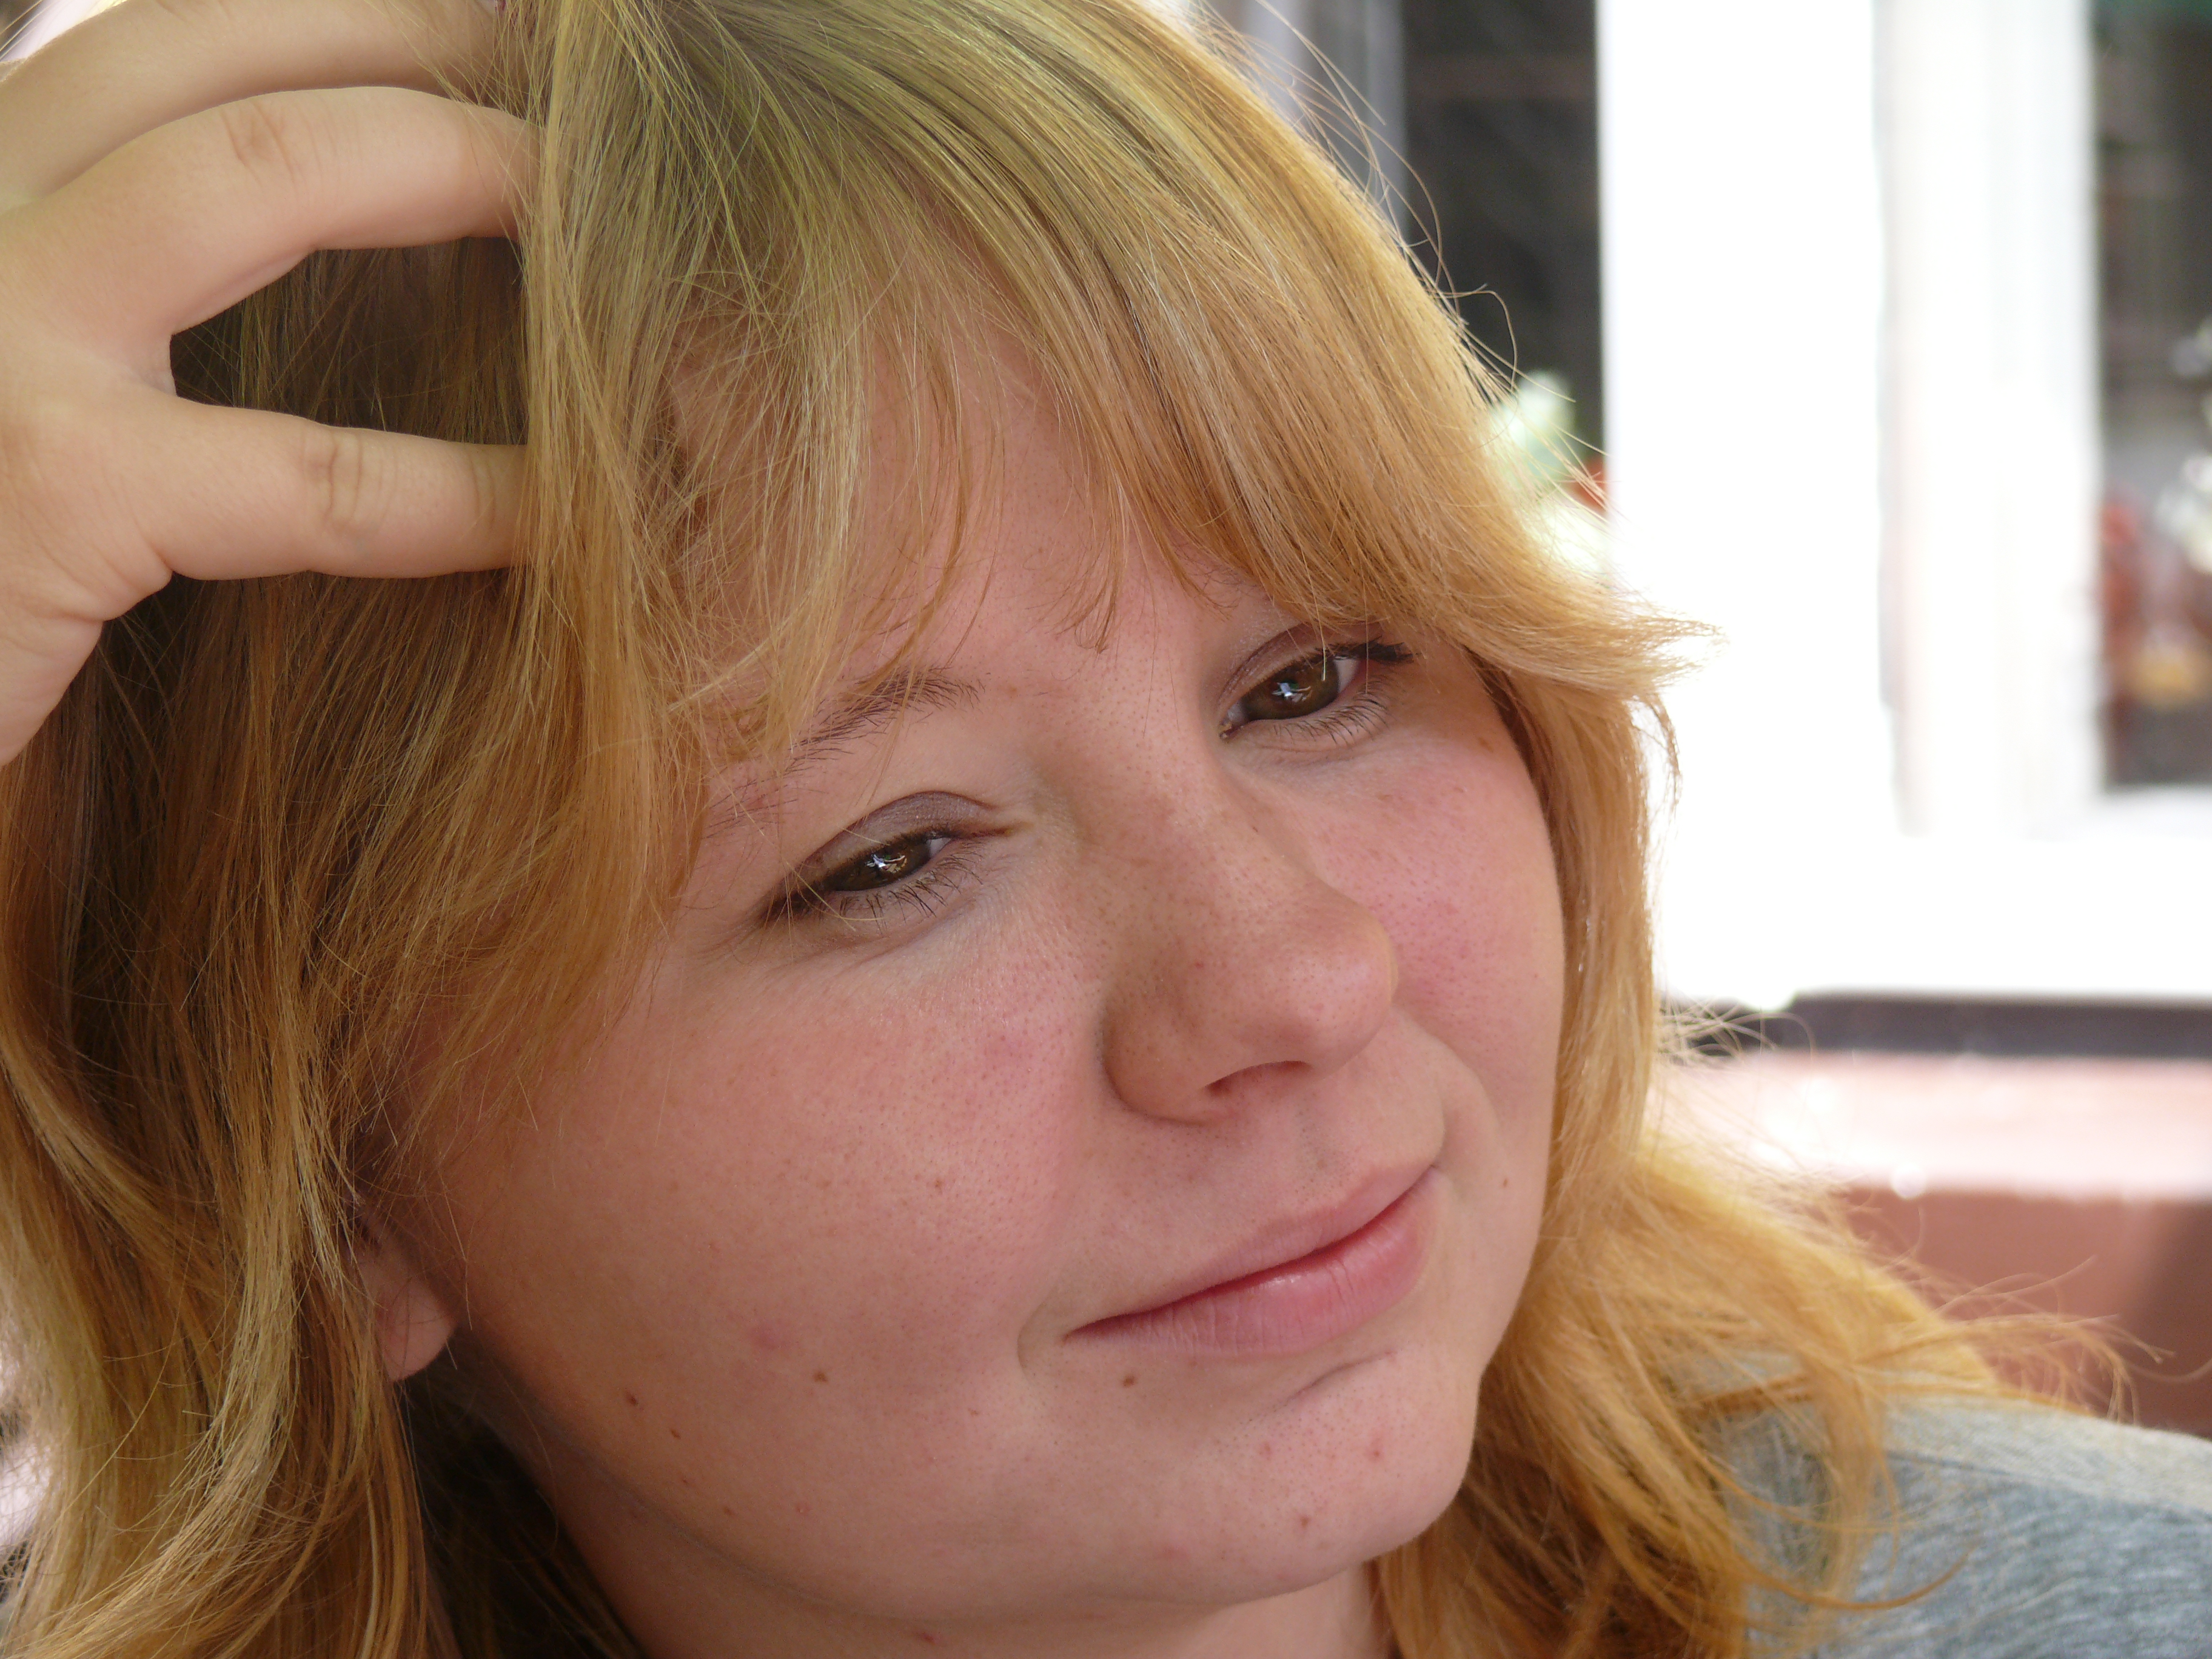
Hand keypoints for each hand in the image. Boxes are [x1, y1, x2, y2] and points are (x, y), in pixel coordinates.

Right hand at [0, 0, 531, 766]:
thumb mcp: (41, 406)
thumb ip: (143, 326)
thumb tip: (324, 292)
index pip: (157, 41)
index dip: (331, 17)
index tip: (481, 30)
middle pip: (209, 42)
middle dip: (416, 28)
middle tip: (575, 57)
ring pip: (261, 165)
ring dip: (460, 162)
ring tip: (608, 203)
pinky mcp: (40, 498)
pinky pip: (313, 476)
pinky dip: (467, 489)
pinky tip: (575, 513)